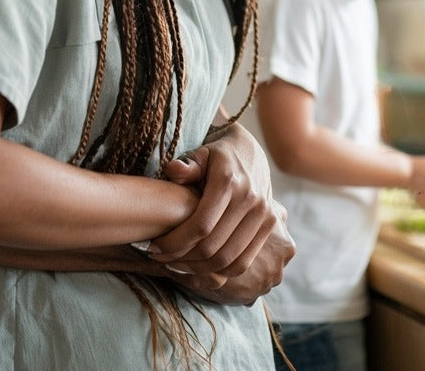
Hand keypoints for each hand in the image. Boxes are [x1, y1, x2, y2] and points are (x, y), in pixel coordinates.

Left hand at [145, 122, 292, 285]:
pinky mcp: (270, 226)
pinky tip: (199, 266)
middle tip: (160, 259)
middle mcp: (250, 199)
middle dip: (181, 259)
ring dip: (198, 269)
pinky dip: (220, 271)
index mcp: (228, 180)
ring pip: (228, 260)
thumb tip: (173, 170)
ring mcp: (263, 214)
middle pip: (213, 247)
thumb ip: (186, 166)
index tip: (154, 247)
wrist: (250, 152)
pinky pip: (243, 262)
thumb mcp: (199, 154)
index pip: (201, 225)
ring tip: (176, 265)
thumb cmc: (216, 156)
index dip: (175, 242)